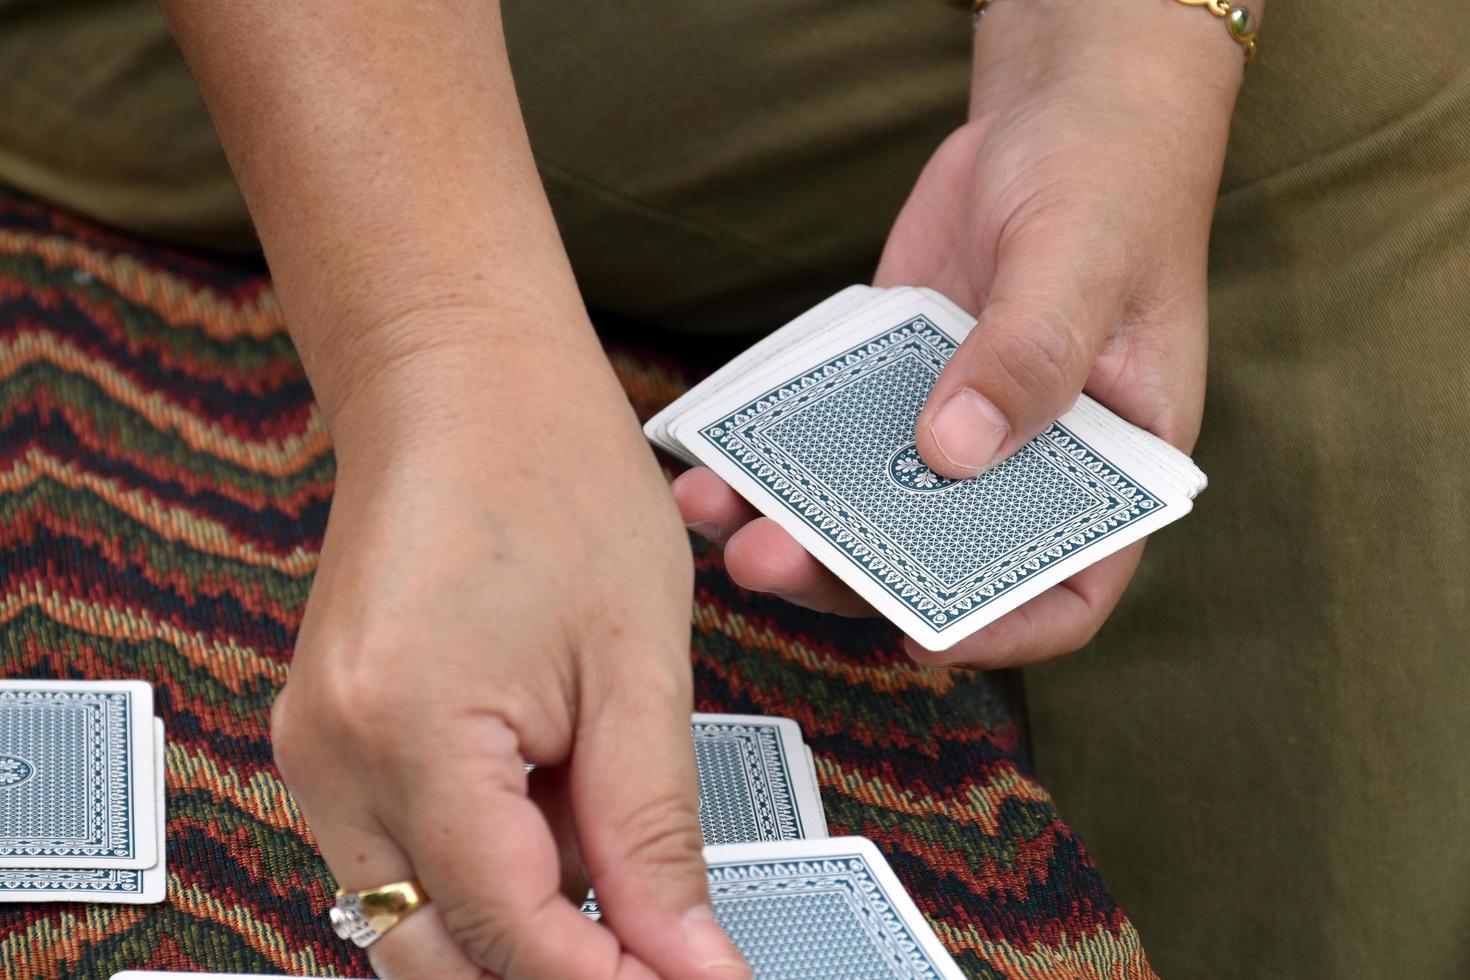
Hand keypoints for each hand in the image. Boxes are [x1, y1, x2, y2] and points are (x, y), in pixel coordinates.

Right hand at [271, 341, 747, 978]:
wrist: (462, 379)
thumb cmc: (556, 479)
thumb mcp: (636, 663)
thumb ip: (653, 830)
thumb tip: (685, 963)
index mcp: (405, 730)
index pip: (504, 931)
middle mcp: (328, 757)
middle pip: (432, 951)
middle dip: (554, 971)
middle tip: (664, 954)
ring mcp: (313, 747)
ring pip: (413, 914)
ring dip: (522, 921)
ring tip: (621, 865)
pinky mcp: (327, 734)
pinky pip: (403, 850)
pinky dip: (488, 866)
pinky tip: (561, 816)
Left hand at [675, 0, 1245, 667]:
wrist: (1058, 108)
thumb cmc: (1110, 182)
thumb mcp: (1083, 264)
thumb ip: (1027, 356)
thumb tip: (952, 452)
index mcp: (1111, 463)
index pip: (1070, 588)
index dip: (1000, 629)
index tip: (919, 637)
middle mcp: (1027, 462)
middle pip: (938, 560)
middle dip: (847, 573)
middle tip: (766, 559)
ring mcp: (950, 424)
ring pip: (870, 506)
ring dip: (793, 520)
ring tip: (714, 511)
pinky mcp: (889, 384)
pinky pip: (831, 433)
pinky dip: (778, 449)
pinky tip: (716, 450)